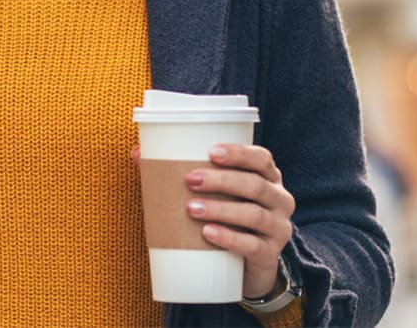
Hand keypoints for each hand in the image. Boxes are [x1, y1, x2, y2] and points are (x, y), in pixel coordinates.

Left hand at [183, 144, 294, 298]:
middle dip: (221, 180)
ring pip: (254, 214)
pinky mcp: (269, 255)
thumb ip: (179, 171)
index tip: (210, 151)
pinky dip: (229, 238)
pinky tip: (208, 234)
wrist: (244, 265)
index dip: (239, 153)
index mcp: (267, 177)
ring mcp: (277, 228)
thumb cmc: (225, 215)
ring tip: (191, 208)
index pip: (261, 158)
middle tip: (189, 180)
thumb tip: (138, 154)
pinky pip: (252, 246)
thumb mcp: (212, 193)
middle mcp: (278, 199)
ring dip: (221, 209)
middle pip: (255, 184)